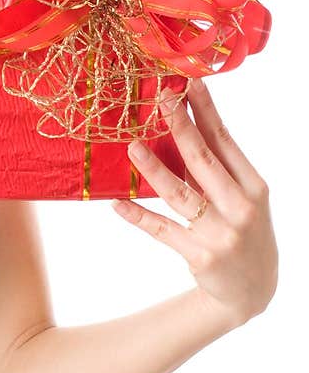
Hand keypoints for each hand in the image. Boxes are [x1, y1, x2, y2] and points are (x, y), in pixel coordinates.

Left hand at [111, 76, 277, 329]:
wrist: (253, 289)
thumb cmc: (241, 228)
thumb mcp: (242, 197)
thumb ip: (217, 167)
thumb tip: (183, 122)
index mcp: (254, 186)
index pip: (226, 141)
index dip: (205, 112)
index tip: (188, 83)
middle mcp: (241, 208)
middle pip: (204, 161)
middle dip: (181, 128)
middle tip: (161, 101)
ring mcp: (221, 234)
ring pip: (181, 196)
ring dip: (155, 170)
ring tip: (133, 147)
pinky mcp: (200, 256)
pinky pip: (163, 230)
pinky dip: (139, 216)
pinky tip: (118, 202)